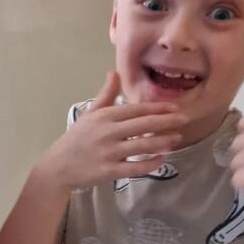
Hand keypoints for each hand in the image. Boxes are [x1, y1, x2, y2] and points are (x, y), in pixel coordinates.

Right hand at [37, 71, 186, 191]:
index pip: (136, 109)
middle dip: (166, 122)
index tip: (174, 107)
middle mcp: (108, 133)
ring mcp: (108, 153)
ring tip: (177, 138)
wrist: (58, 166)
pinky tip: (162, 159)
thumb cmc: (77, 138)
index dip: (157, 108)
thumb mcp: (89, 113)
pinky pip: (135, 168)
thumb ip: (105, 94)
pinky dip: (150, 164)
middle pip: (143, 126)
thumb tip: (114, 72)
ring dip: (162, 142)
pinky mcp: (109, 171)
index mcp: (104, 116)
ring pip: (142, 146)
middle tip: (185, 120)